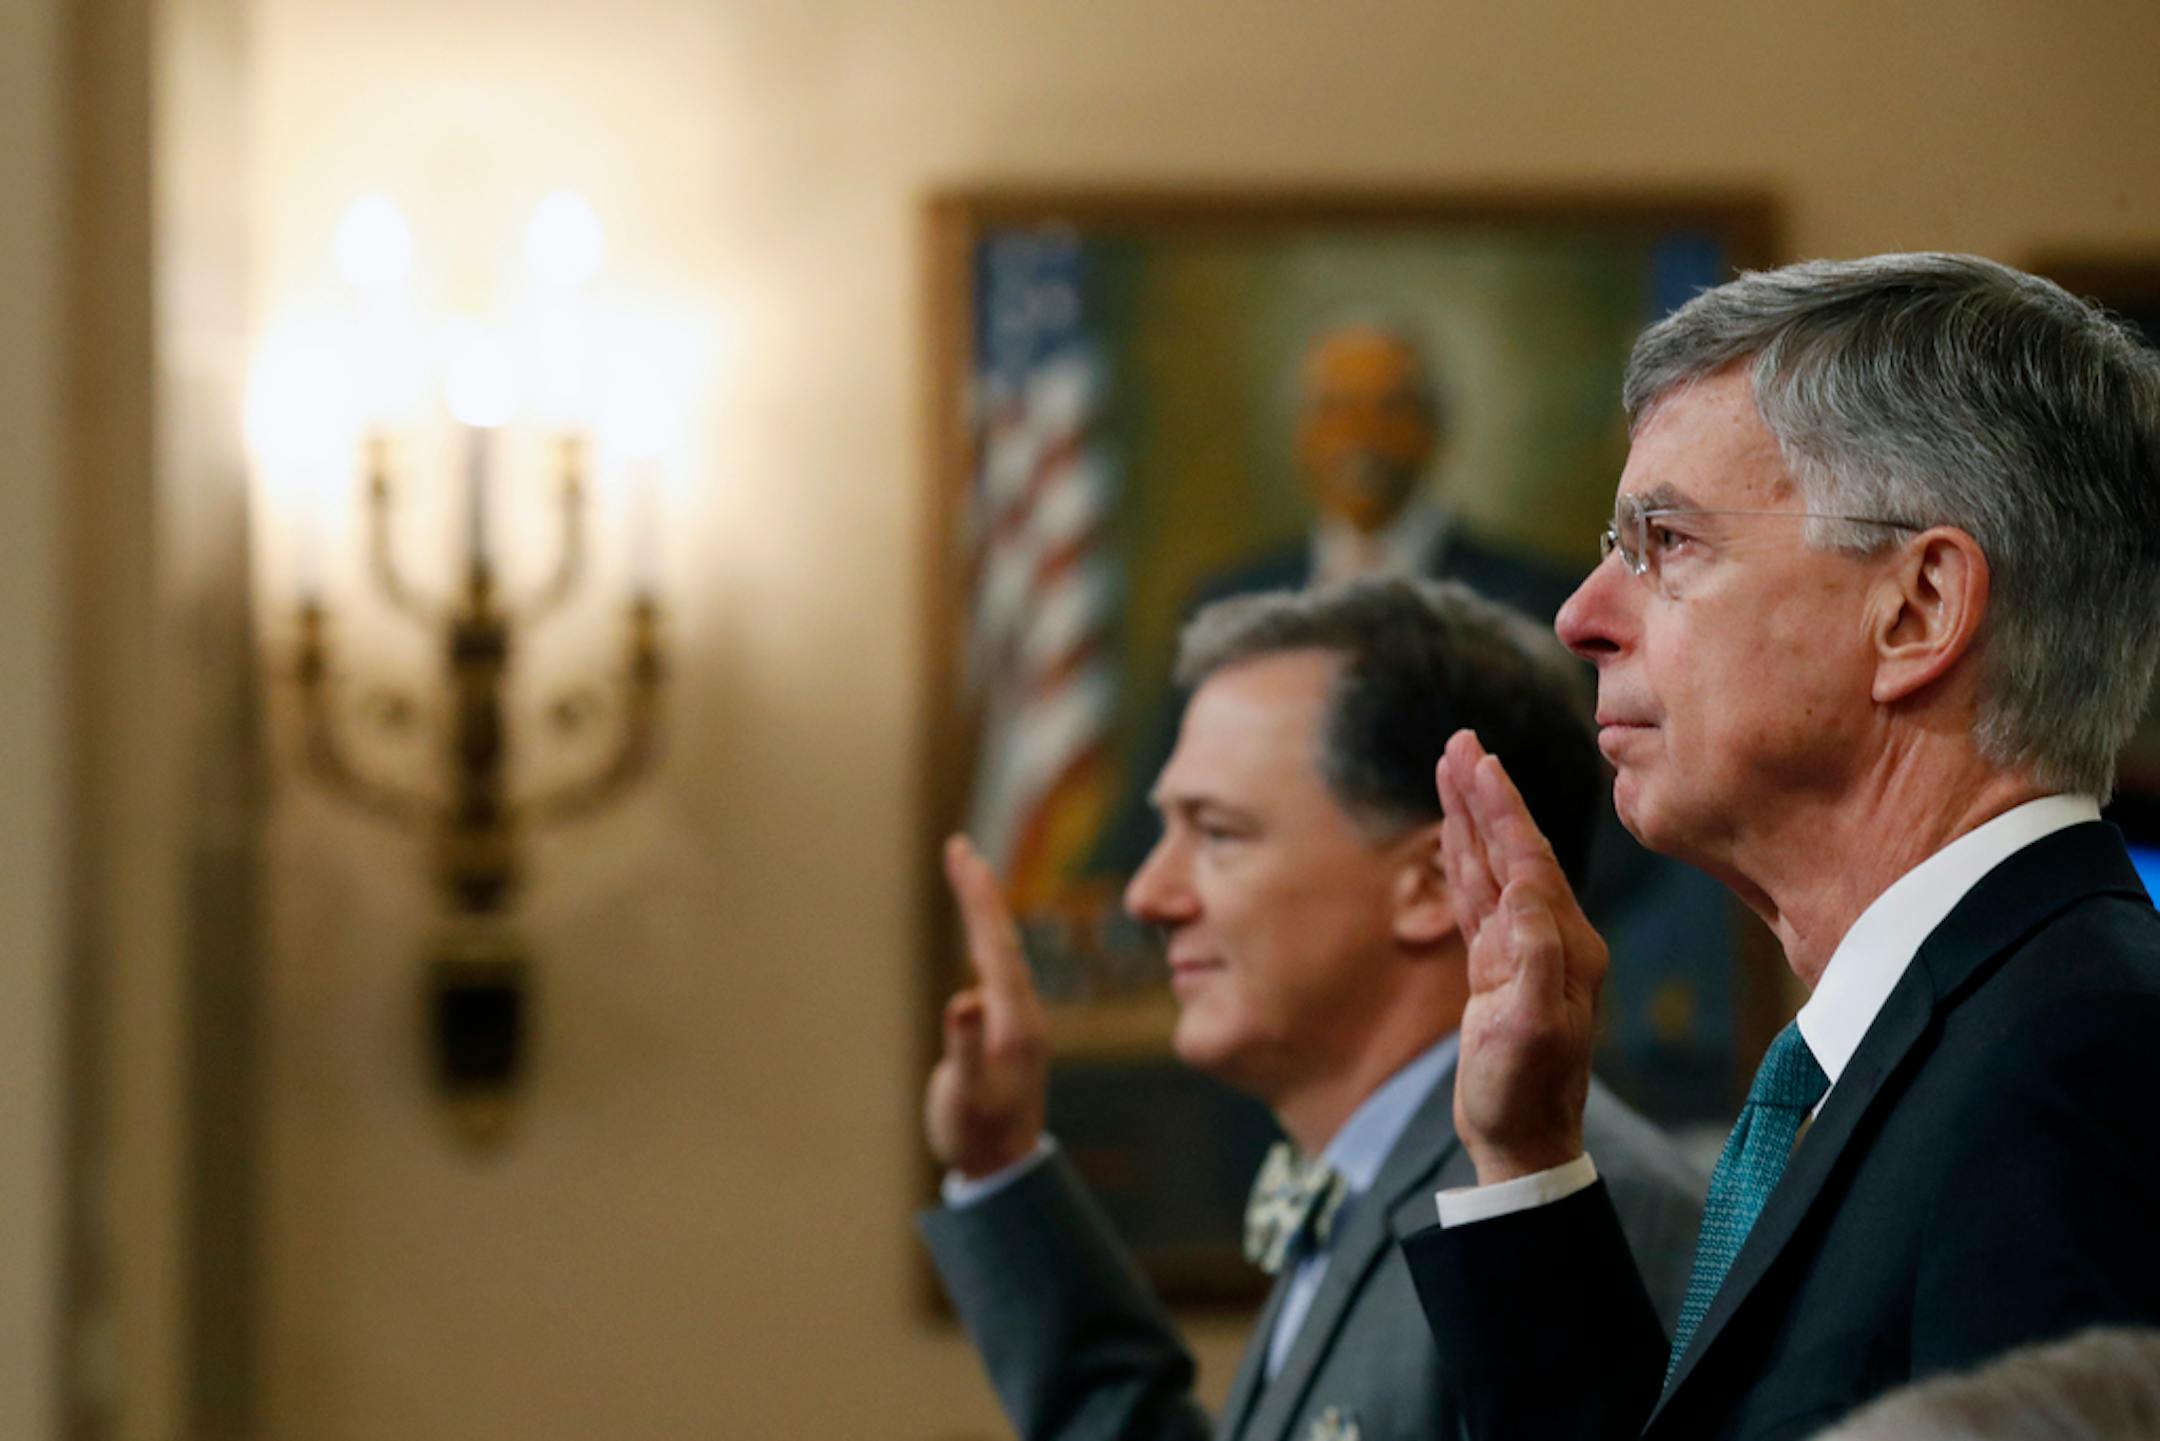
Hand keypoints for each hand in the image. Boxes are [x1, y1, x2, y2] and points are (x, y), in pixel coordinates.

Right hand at [923, 835, 1050, 1179]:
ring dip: (983, 910)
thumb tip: (963, 998)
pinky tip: (979, 933)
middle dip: (979, 890)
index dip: (977, 896)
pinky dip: (983, 939)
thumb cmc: (979, 1133)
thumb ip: (966, 1049)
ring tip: (968, 874)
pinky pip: (996, 969)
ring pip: (1000, 950)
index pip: (994, 943)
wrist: (1005, 1166)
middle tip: (959, 847)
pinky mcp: (1006, 1030)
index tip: (961, 852)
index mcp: (1012, 1020)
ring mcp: (1015, 1020)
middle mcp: (1020, 1012)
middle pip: (999, 937)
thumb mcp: (968, 1095)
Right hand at [1435, 729, 1606, 1184]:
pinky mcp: (1497, 968)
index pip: (1530, 860)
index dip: (1502, 810)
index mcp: (1566, 944)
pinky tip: (1453, 834)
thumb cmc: (1526, 1092)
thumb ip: (1535, 954)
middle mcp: (1551, 938)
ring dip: (1471, 818)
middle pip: (1513, 849)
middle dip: (1485, 796)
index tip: (1480, 762)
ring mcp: (1523, 951)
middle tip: (1461, 743)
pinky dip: (1463, 860)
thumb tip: (1525, 887)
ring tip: (1451, 769)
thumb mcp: (1532, 1026)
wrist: (1523, 1142)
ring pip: (1492, 867)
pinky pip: (1479, 899)